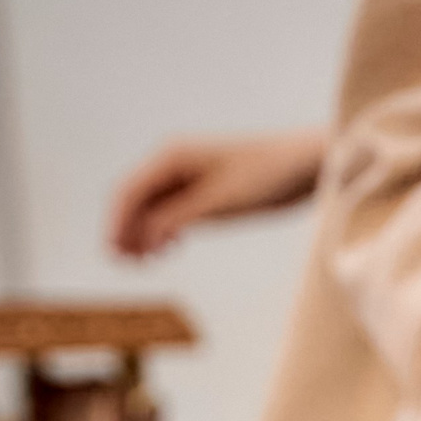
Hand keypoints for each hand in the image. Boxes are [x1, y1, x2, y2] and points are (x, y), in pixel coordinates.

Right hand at [107, 128, 328, 257]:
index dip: (116, 223)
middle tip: (125, 264)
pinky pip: (175, 207)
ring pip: (155, 205)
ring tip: (145, 261)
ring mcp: (191, 174)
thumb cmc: (266, 177)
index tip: (113, 253)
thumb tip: (143, 238)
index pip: (129, 191)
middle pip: (137, 198)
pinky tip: (169, 247)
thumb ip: (177, 218)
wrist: (306, 164)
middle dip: (127, 229)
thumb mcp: (218, 203)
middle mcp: (176, 161)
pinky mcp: (209, 187)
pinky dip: (166, 227)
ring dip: (145, 231)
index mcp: (172, 156)